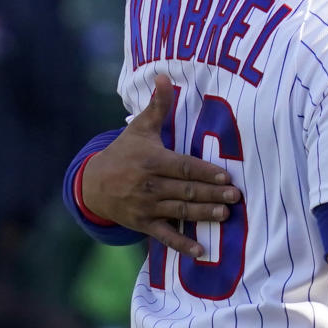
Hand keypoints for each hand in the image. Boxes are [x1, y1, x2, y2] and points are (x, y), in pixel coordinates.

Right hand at [81, 74, 241, 256]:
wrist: (92, 185)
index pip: (183, 167)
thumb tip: (165, 76)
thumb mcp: (138, 129)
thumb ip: (157, 106)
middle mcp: (149, 185)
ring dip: (202, 214)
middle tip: (235, 197)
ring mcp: (146, 207)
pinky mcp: (143, 225)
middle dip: (211, 194)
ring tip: (225, 215)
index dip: (204, 173)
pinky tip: (201, 252)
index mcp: (151, 161)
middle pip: (185, 190)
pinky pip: (165, 236)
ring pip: (179, 211)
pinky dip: (182, 245)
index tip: (226, 176)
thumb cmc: (123, 153)